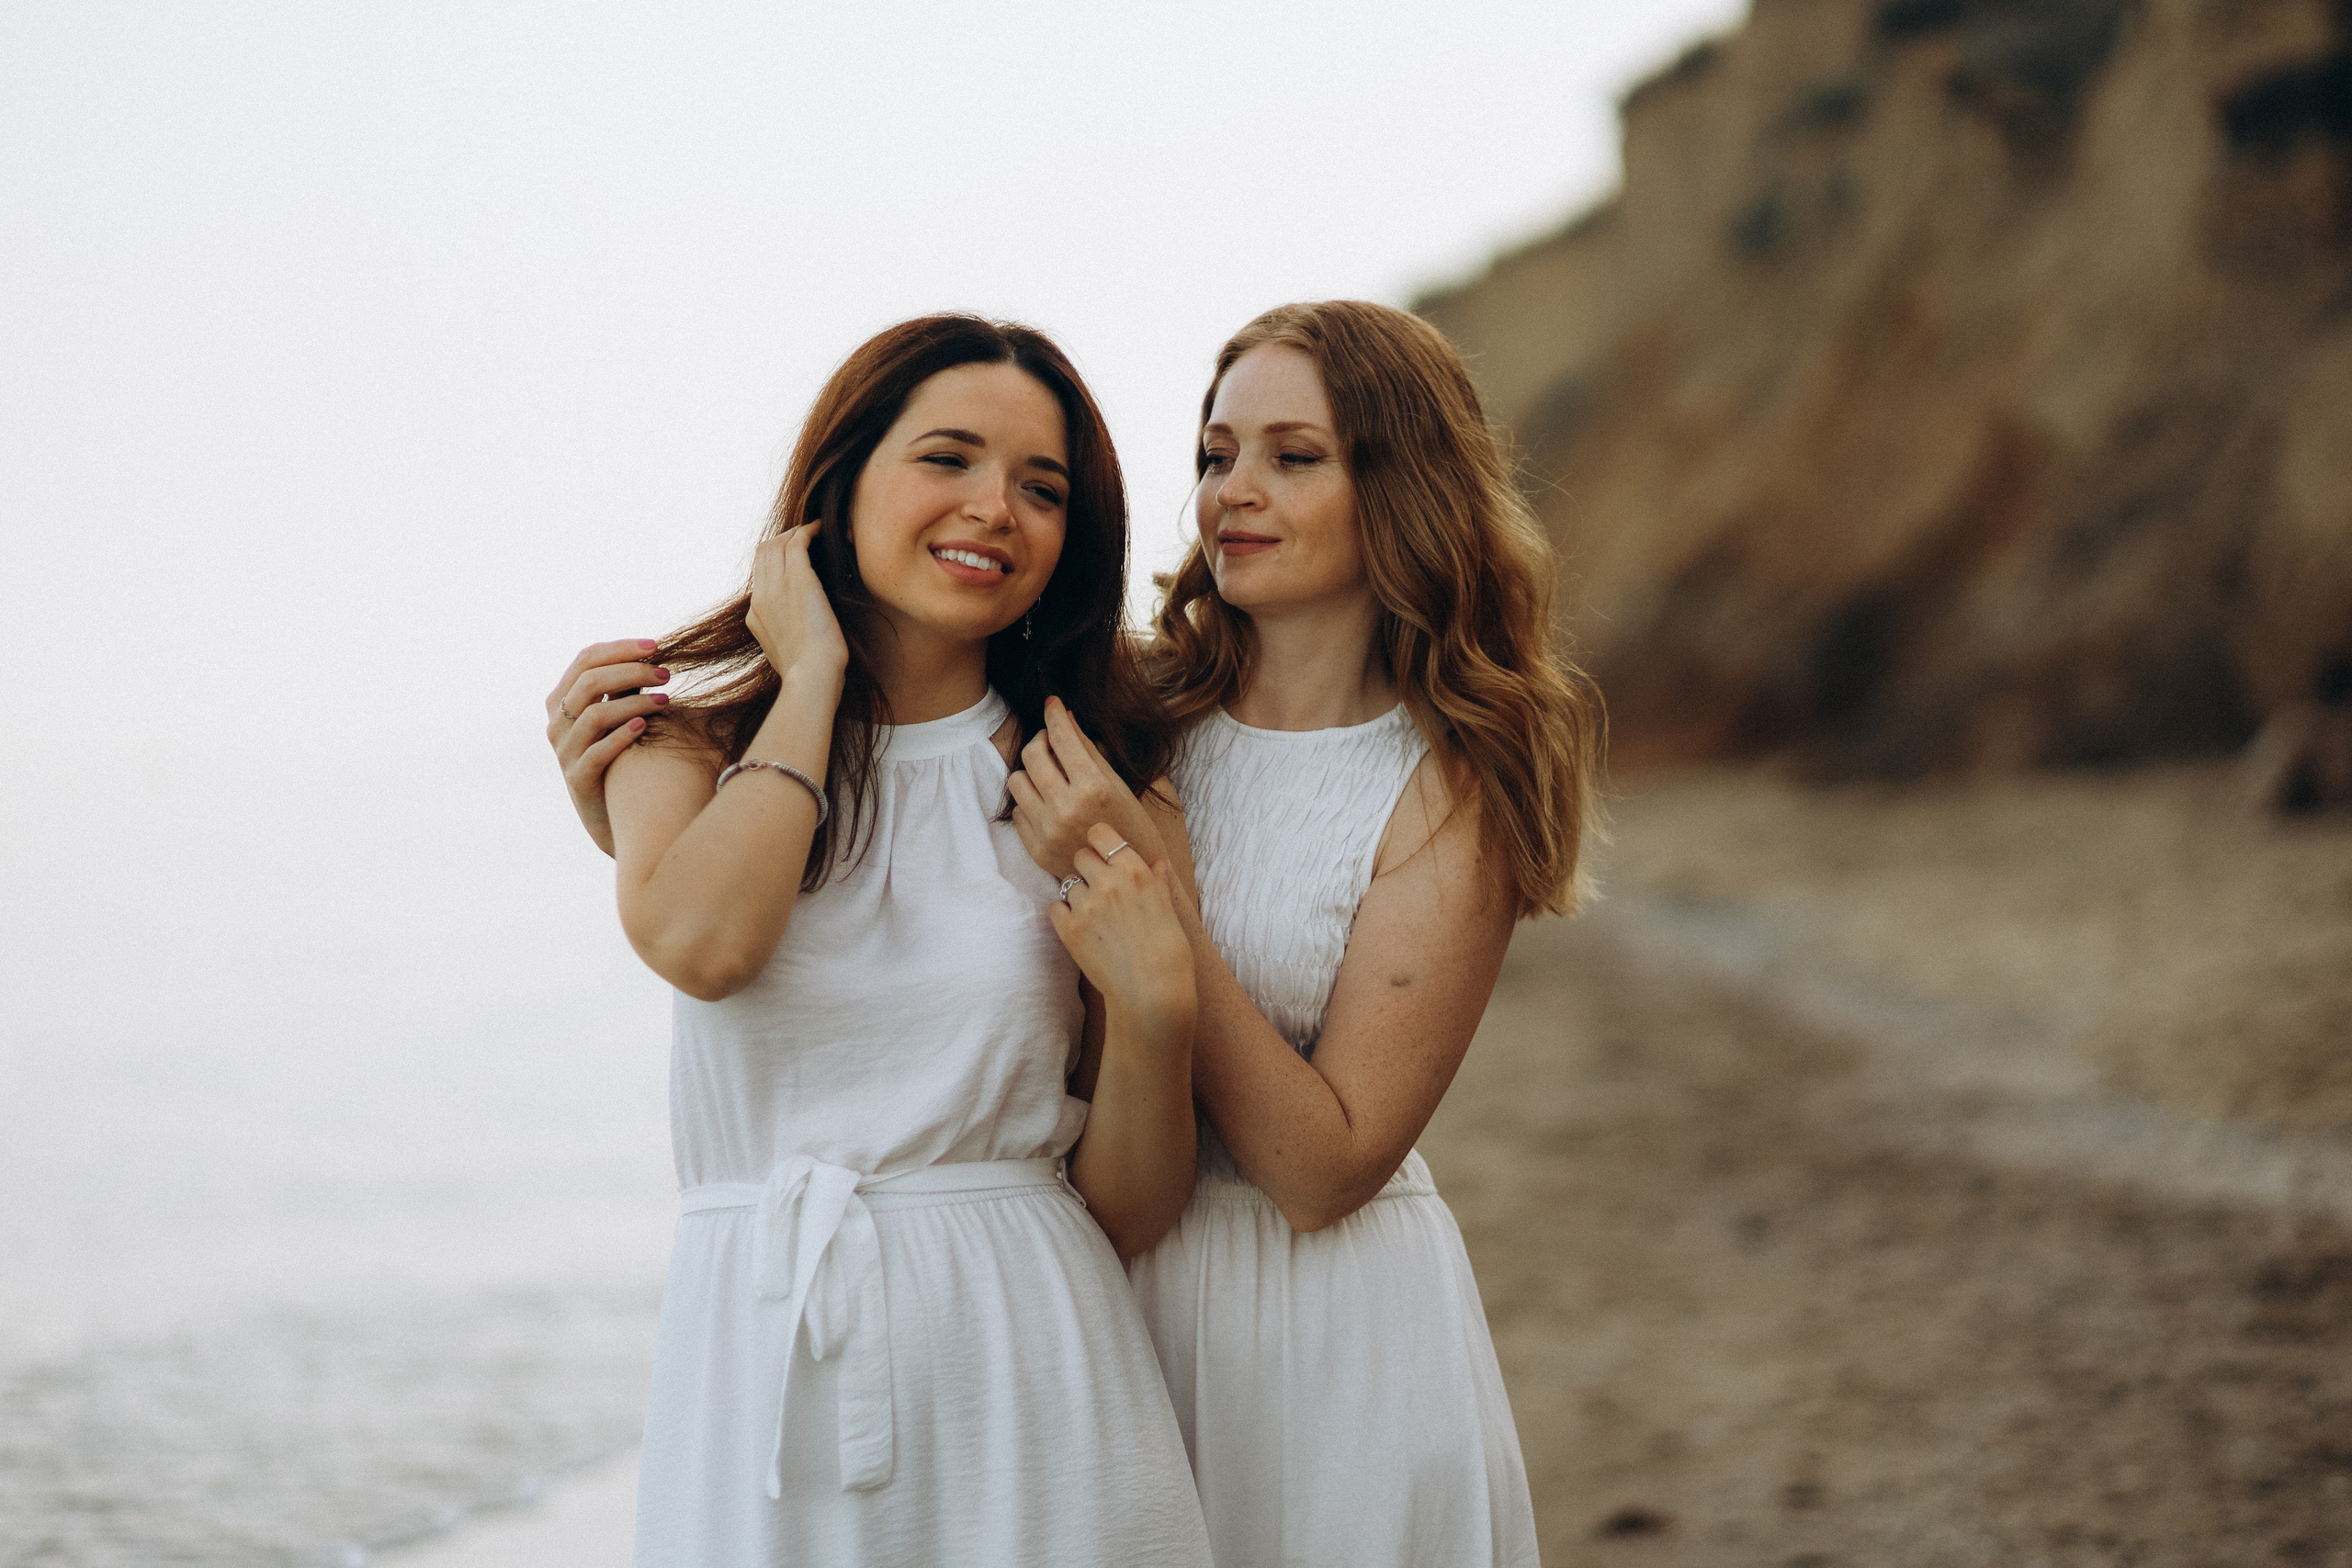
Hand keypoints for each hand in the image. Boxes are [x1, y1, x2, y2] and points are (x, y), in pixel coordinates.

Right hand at [546, 638, 672, 857]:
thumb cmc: (621, 757)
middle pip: (589, 681)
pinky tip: (646, 727)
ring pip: (594, 714)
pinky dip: (622, 736)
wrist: (613, 816)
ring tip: (666, 700)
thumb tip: (653, 653)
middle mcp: (557, 723)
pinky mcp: (578, 779)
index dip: (621, 649)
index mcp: (562, 700)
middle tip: (667, 674)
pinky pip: (597, 753)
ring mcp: (564, 752)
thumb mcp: (616, 718)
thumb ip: (623, 688)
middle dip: (632, 671)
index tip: (656, 646)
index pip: (585, 658)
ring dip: (634, 702)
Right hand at [747, 521, 848, 685]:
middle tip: (804, 538)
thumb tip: (801, 634)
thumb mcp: (788, 656)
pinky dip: (808, 531)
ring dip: (795, 533)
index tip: (794, 558)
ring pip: (777, 543)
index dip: (775, 561)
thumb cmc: (810, 675)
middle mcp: (760, 597)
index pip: (760, 576)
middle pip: (763, 553)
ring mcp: (776, 587)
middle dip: (782, 540)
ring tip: (814, 531)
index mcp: (755, 616)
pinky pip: (797, 542)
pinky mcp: (798, 579)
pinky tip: (821, 529)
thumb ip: (788, 639)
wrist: (812, 677)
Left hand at [1009, 697, 1167, 880]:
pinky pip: (1017, 810)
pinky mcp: (1035, 848)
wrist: (1125, 878)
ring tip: (1049, 776)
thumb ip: (1089, 750)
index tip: (1052, 703)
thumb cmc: (1129, 827)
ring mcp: (1047, 830)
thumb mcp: (1117, 785)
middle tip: (1053, 743)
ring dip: (1031, 771)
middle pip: (1033, 754)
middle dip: (1042, 740)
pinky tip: (1050, 805)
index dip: (1055, 714)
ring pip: (1017, 780)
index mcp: (1094, 788)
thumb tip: (1066, 718)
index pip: (1063, 737)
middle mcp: (1067, 808)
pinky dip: (1031, 801)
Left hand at [1048, 824, 1196, 1030]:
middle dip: (1087, 869)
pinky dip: (1064, 915)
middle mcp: (1109, 882)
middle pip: (1080, 856)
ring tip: (1096, 918)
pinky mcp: (1069, 930)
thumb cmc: (1169, 954)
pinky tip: (1081, 929)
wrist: (1153, 993)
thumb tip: (1158, 863)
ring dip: (1078, 895)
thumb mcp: (1169, 910)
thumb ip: (1157, 882)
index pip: (1101, 833)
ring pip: (1068, 883)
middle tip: (1100, 890)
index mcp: (1136, 872)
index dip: (1099, 842)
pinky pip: (1055, 907)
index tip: (1102, 853)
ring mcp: (1086, 906)